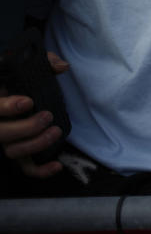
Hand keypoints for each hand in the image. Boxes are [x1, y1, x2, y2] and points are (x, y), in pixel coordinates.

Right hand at [0, 52, 68, 177]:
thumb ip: (43, 61)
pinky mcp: (20, 152)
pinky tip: (57, 165)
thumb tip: (62, 66)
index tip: (29, 102)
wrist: (21, 94)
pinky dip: (40, 171)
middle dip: (26, 128)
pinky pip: (25, 168)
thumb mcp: (29, 67)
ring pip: (12, 152)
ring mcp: (7, 140)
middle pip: (1, 134)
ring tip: (55, 131)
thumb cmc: (22, 80)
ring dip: (35, 145)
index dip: (8, 107)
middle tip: (47, 117)